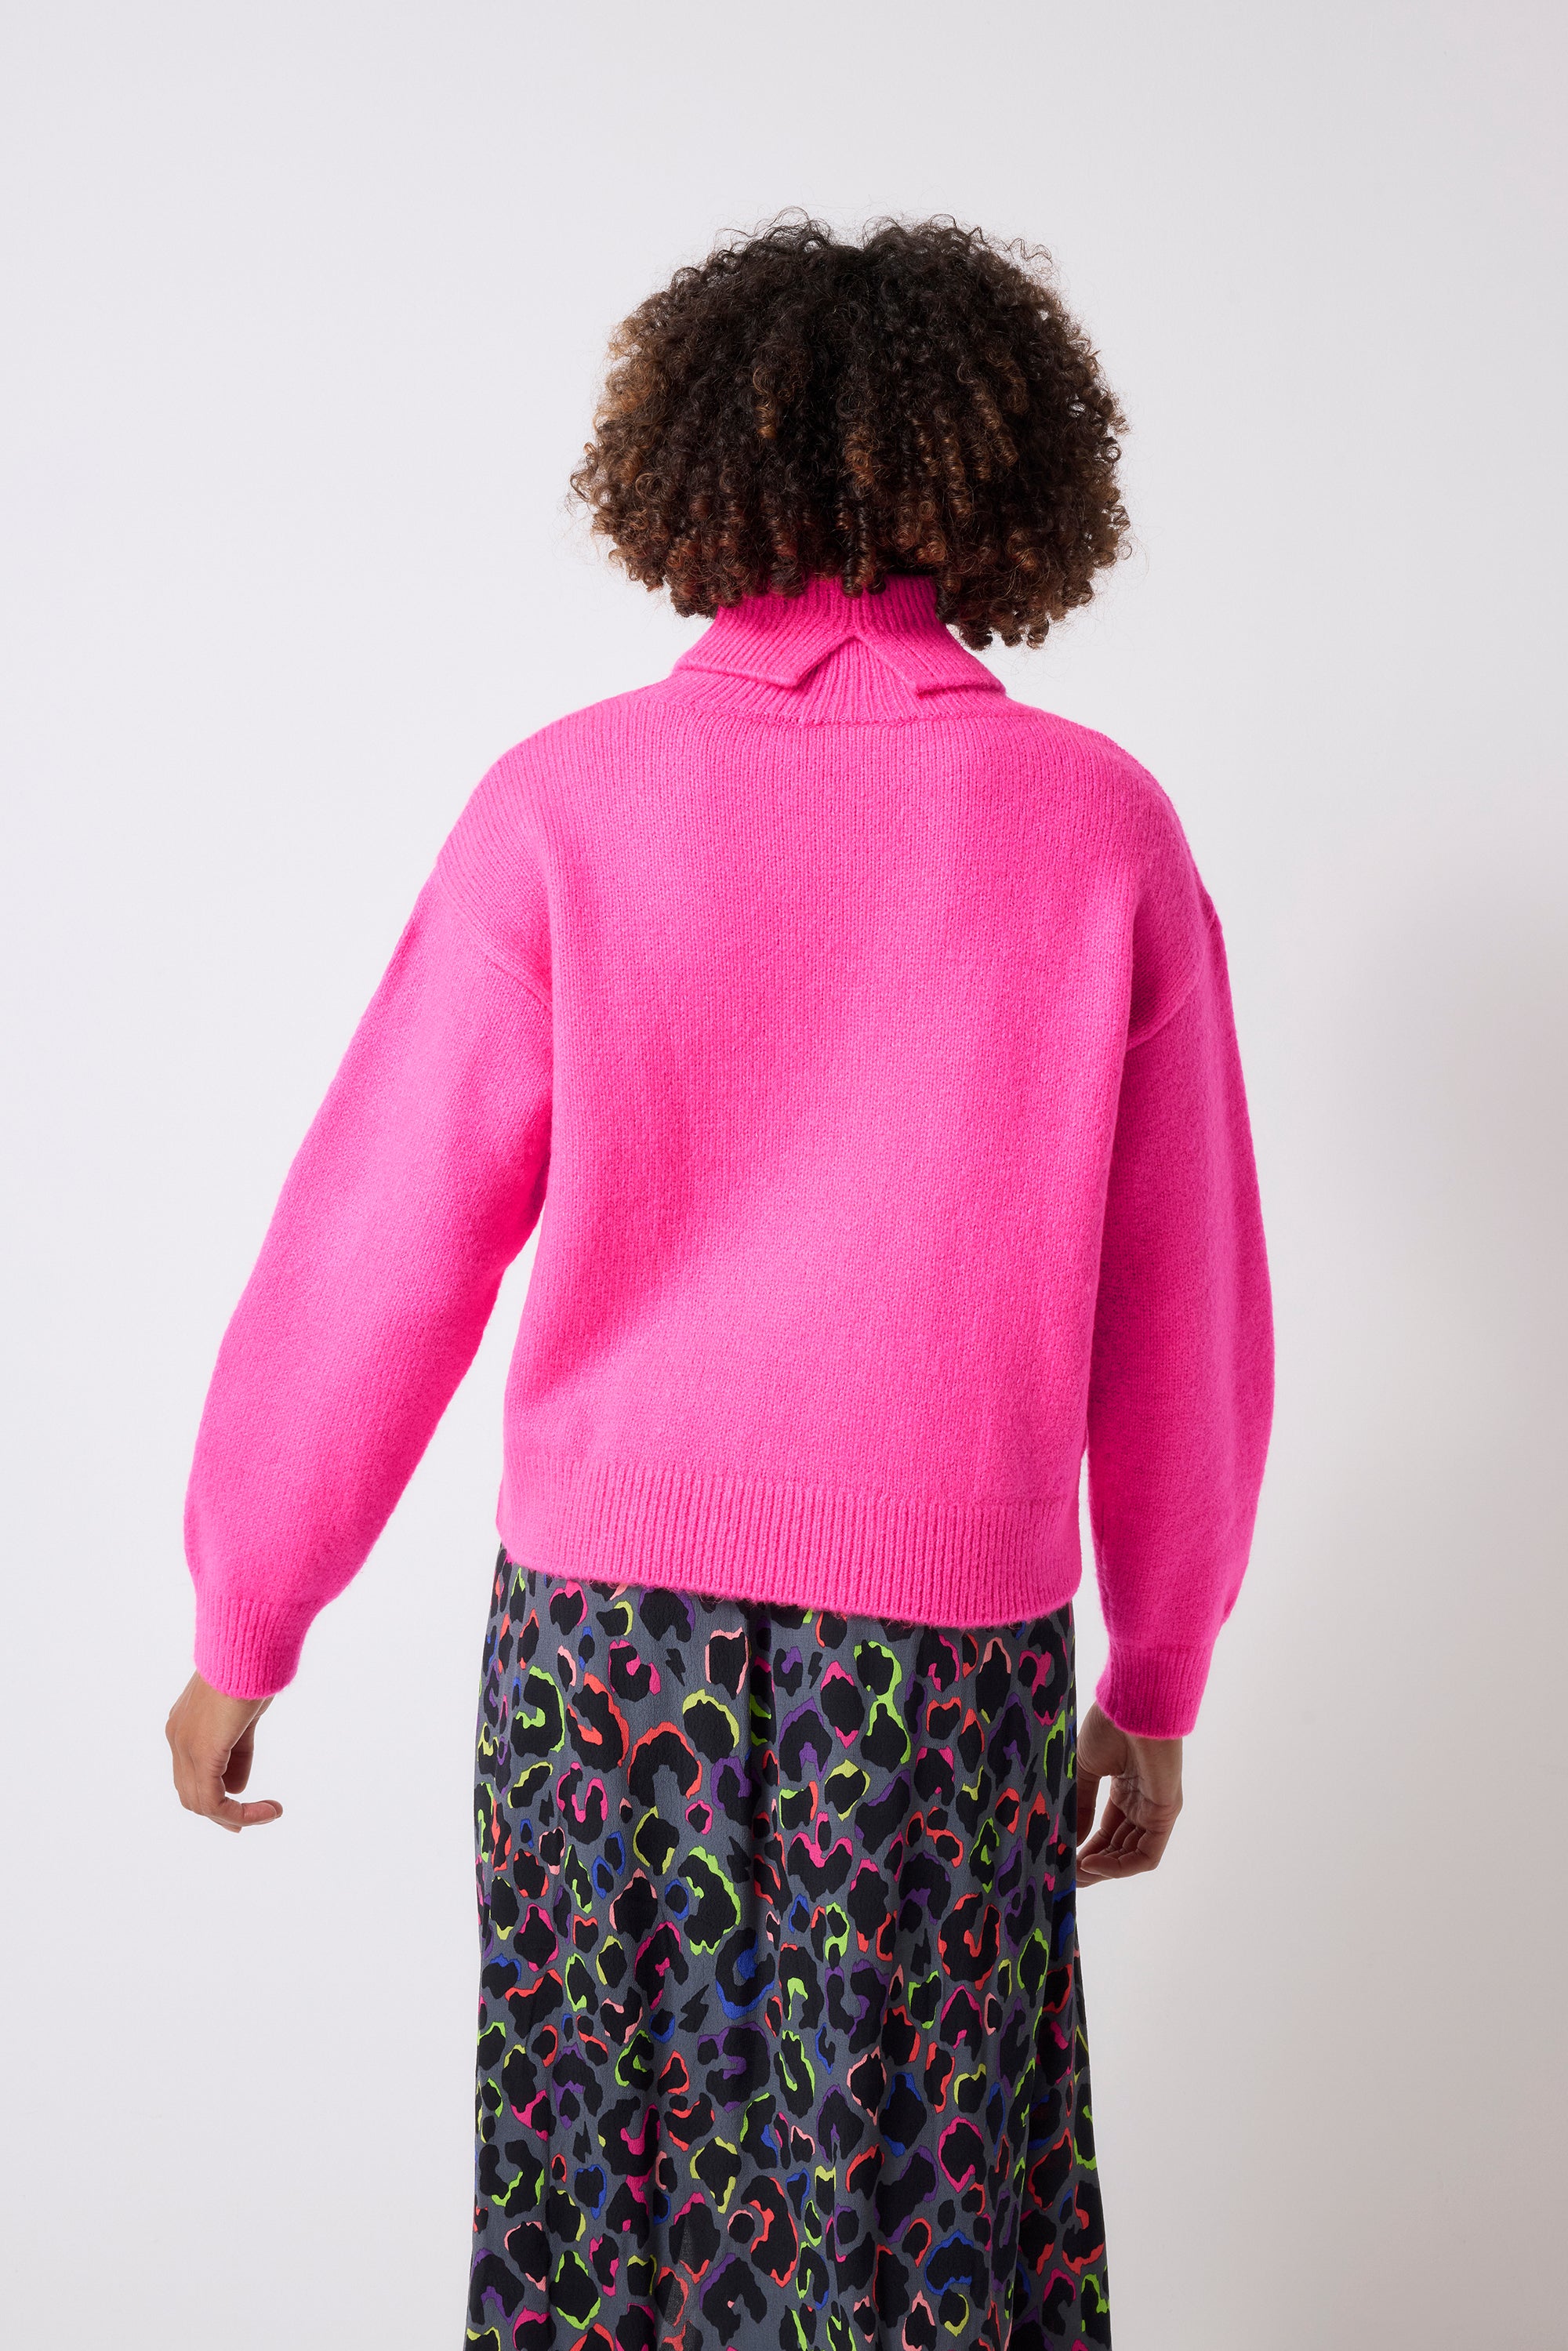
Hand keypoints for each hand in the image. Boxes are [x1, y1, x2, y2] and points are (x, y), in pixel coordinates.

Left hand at [165, 1672, 281, 1831]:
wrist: (249, 1644)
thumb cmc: (252, 1668)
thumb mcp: (245, 1713)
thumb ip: (238, 1747)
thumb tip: (236, 1785)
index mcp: (184, 1725)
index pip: (192, 1773)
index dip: (216, 1796)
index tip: (245, 1808)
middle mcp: (177, 1738)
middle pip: (191, 1793)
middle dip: (222, 1812)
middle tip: (254, 1818)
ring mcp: (185, 1746)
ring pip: (200, 1802)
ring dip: (236, 1815)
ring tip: (268, 1812)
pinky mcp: (203, 1752)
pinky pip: (215, 1800)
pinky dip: (240, 1813)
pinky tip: (267, 1810)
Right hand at [1074, 1699, 1181, 1883]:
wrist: (1132, 1704)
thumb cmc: (1110, 1726)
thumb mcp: (1085, 1769)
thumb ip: (1081, 1804)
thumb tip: (1071, 1839)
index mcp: (1125, 1789)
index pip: (1108, 1831)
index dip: (1086, 1848)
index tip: (1063, 1860)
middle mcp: (1142, 1803)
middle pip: (1119, 1847)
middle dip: (1093, 1864)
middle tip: (1066, 1875)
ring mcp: (1155, 1809)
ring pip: (1132, 1855)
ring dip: (1104, 1869)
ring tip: (1075, 1873)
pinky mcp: (1166, 1813)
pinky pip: (1147, 1855)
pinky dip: (1120, 1867)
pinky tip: (1092, 1863)